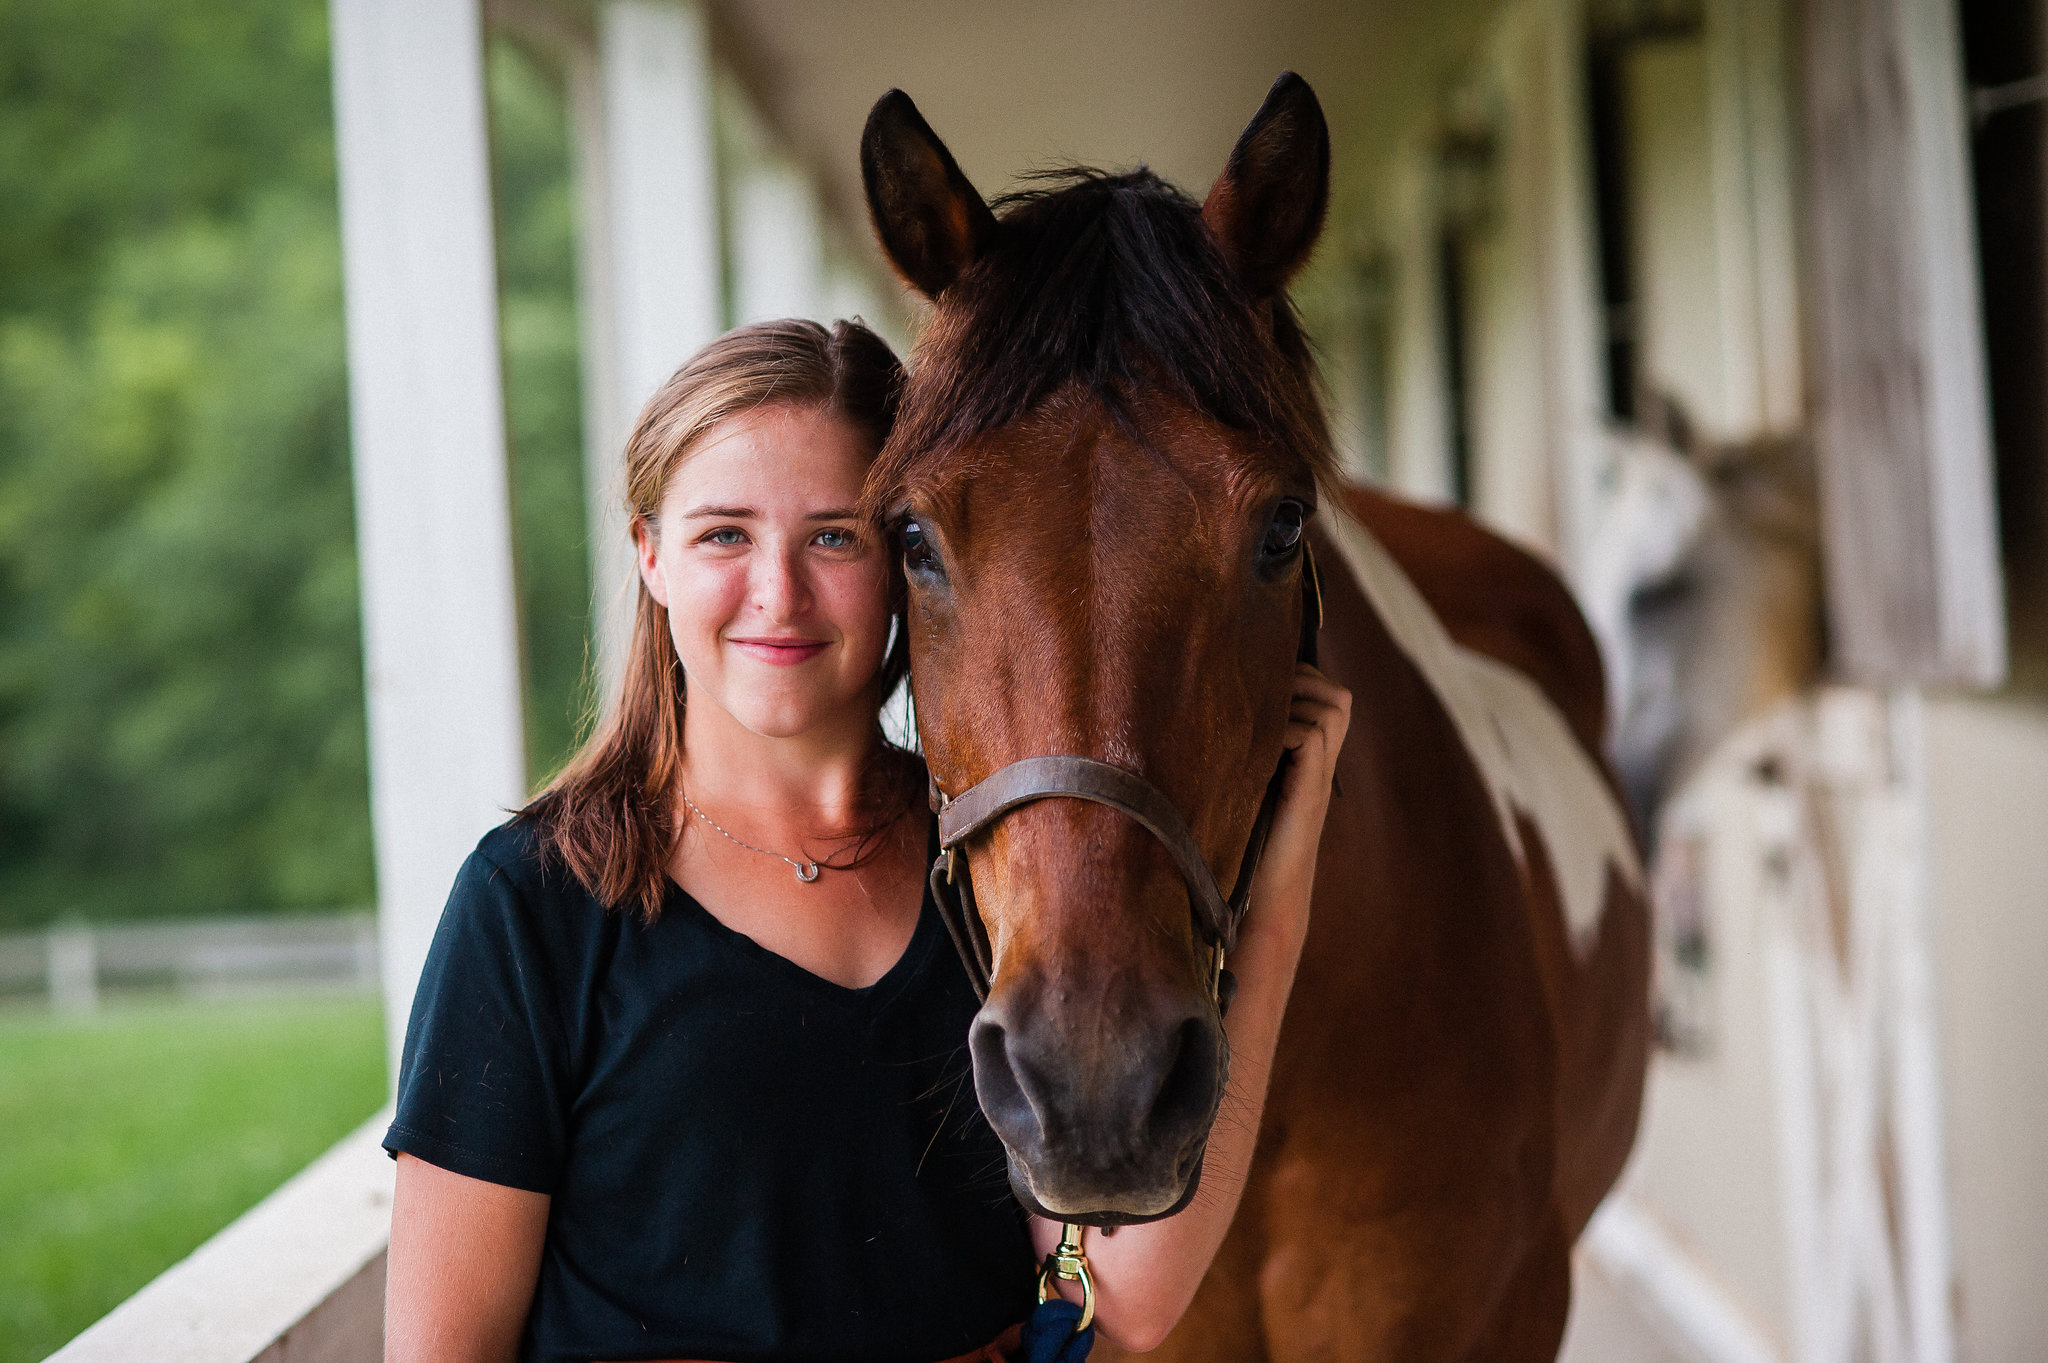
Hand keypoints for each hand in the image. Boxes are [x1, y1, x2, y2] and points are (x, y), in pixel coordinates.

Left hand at [1247, 663, 1351, 934]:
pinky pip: (1310, 737)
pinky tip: (1257, 752)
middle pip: (1336, 695)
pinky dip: (1284, 732)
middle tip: (1261, 698)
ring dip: (1292, 704)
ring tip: (1259, 723)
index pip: (1328, 694)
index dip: (1300, 677)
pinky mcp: (1309, 792)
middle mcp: (1320, 763)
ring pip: (1330, 709)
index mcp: (1309, 757)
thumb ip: (1242, 750)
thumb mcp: (1241, 783)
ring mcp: (1318, 777)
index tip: (1259, 681)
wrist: (1263, 896)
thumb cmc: (1243, 844)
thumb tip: (1204, 707)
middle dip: (1300, 682)